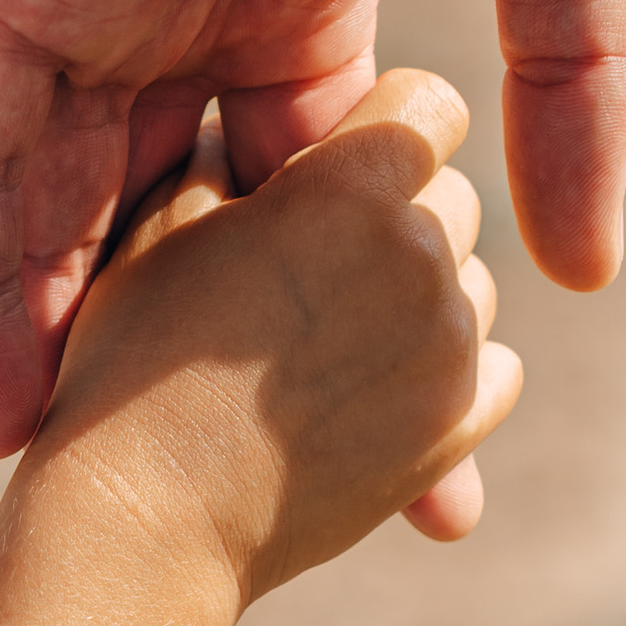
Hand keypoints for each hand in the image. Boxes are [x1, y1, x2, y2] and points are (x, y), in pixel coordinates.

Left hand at [0, 0, 625, 459]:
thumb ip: (572, 81)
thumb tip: (584, 268)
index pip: (304, 196)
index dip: (351, 336)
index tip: (426, 487)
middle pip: (170, 228)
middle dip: (206, 379)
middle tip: (253, 535)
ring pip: (48, 210)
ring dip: (60, 356)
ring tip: (81, 509)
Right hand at [28, 69, 523, 607]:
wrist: (147, 521)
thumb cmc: (132, 363)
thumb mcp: (157, 226)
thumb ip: (223, 155)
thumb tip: (247, 128)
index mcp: (352, 185)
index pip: (429, 105)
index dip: (381, 128)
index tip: (332, 169)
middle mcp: (423, 253)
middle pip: (452, 197)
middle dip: (394, 216)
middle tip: (307, 267)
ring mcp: (451, 346)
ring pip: (471, 285)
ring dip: (417, 298)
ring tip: (323, 341)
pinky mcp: (458, 428)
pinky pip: (493, 370)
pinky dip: (445, 374)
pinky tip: (370, 389)